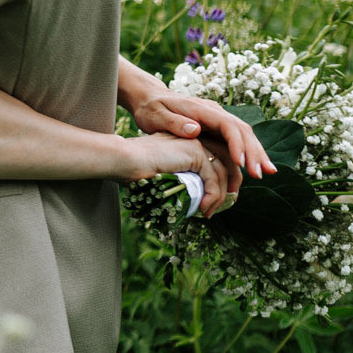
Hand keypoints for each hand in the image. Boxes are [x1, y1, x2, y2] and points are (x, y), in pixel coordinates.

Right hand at [119, 133, 239, 215]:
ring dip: (218, 198)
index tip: (217, 201)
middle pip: (225, 165)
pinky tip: (202, 208)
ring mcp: (197, 144)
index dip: (221, 181)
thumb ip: (181, 178)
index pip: (216, 160)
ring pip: (221, 174)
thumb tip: (195, 198)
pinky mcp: (195, 152)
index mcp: (188, 142)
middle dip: (227, 189)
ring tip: (207, 213)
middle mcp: (196, 140)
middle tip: (221, 208)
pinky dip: (212, 196)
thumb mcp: (166, 173)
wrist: (125, 160)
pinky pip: (213, 178)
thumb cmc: (137, 168)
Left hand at [130, 88, 275, 179]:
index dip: (236, 144)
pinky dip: (248, 152)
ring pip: (244, 134)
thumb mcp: (155, 115)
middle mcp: (214, 112)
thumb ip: (173, 123)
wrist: (149, 98)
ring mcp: (217, 119)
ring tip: (268, 172)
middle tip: (261, 173)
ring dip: (257, 152)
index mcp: (200, 108)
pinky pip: (237, 139)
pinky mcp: (217, 127)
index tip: (241, 162)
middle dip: (254, 151)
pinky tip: (255, 166)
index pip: (227, 125)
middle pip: (241, 130)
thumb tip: (196, 130)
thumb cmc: (150, 108)